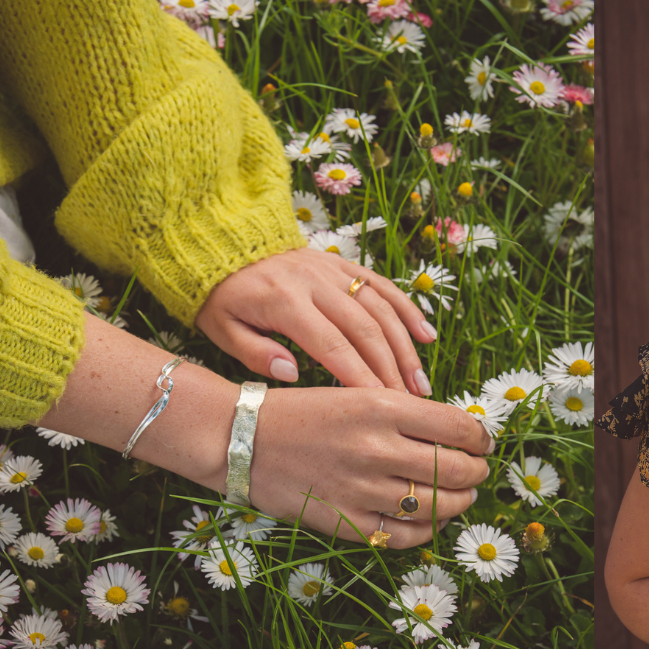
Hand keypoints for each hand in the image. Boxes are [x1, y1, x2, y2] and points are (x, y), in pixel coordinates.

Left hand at [196, 248, 437, 394]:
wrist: (223, 244)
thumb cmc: (222, 296)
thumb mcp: (221, 328)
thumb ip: (255, 353)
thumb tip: (293, 374)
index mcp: (285, 302)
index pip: (332, 345)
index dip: (360, 376)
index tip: (381, 405)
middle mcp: (316, 283)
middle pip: (366, 329)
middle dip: (392, 369)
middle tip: (410, 403)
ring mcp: (333, 270)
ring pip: (382, 309)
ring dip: (406, 347)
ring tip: (420, 382)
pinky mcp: (343, 263)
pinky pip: (383, 286)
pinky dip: (408, 310)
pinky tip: (427, 336)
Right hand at [249, 387, 492, 547]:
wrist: (242, 439)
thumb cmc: (305, 412)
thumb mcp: (359, 394)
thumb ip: (409, 413)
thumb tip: (463, 434)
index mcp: (383, 407)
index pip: (460, 428)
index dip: (482, 438)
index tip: (483, 442)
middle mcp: (376, 448)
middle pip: (457, 469)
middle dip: (477, 472)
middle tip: (477, 470)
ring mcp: (361, 489)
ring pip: (439, 505)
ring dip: (461, 502)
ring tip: (461, 495)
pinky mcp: (345, 522)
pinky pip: (405, 536)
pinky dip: (429, 530)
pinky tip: (432, 520)